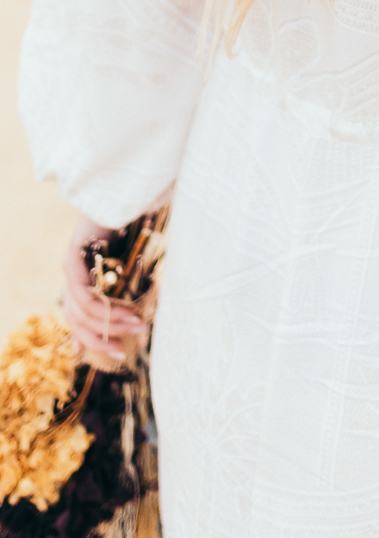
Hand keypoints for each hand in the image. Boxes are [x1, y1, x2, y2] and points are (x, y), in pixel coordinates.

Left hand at [61, 214, 147, 362]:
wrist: (126, 192)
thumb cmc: (133, 223)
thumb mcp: (132, 262)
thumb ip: (130, 284)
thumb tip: (141, 311)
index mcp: (83, 279)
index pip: (79, 320)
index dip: (93, 339)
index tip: (114, 352)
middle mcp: (72, 276)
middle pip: (77, 322)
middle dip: (100, 340)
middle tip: (122, 351)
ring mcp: (70, 267)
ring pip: (81, 313)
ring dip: (109, 325)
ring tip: (136, 326)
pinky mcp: (72, 259)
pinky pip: (85, 295)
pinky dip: (106, 309)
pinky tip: (126, 312)